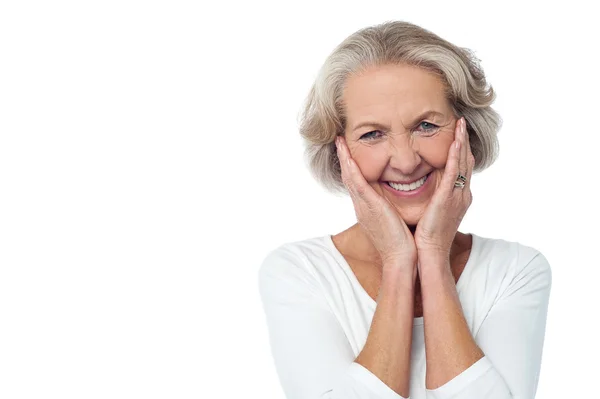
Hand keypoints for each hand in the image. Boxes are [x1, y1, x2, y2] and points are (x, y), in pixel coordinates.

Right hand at [336, 135, 416, 267]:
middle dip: (343, 157)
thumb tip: (394, 200)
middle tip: (339, 140)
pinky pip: (358, 184)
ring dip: (344, 158)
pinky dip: (352, 169)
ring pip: (349, 177)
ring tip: (340, 141)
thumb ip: (390, 208)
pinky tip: (348, 156)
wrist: (400, 260)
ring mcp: (363, 207)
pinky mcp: (370, 207)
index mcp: (367, 208)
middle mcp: (361, 206)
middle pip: (348, 177)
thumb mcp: (393, 221)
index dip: (350, 166)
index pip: (356, 182)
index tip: (348, 151)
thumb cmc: (401, 243)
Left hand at [414, 117, 473, 263]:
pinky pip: (453, 173)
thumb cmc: (426, 237)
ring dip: (461, 142)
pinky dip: (455, 156)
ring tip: (460, 124)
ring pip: (462, 163)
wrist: (428, 254)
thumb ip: (433, 199)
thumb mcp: (433, 213)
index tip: (457, 133)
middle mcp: (461, 195)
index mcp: (457, 198)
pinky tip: (455, 142)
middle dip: (464, 141)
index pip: (460, 168)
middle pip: (465, 162)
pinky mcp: (447, 199)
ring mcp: (457, 196)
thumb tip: (426, 190)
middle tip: (462, 122)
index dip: (461, 150)